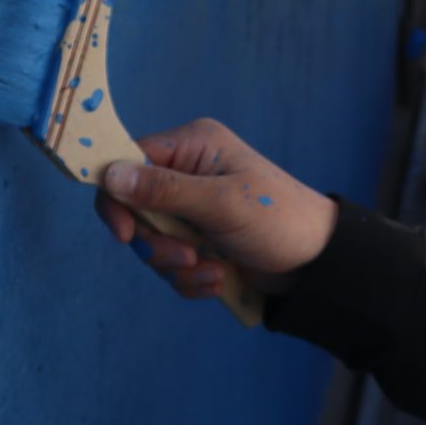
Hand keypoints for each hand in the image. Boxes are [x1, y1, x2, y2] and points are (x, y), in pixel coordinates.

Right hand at [92, 118, 337, 302]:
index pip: (127, 161)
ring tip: (213, 270)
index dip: (118, 199)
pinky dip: (190, 277)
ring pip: (151, 242)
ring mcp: (192, 208)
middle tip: (187, 256)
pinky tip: (219, 278)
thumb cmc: (278, 219)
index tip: (127, 234)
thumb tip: (109, 175)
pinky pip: (170, 263)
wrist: (317, 263)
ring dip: (176, 265)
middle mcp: (187, 172)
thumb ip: (163, 191)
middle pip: (134, 209)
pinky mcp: (198, 240)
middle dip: (157, 243)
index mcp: (192, 146)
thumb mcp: (220, 203)